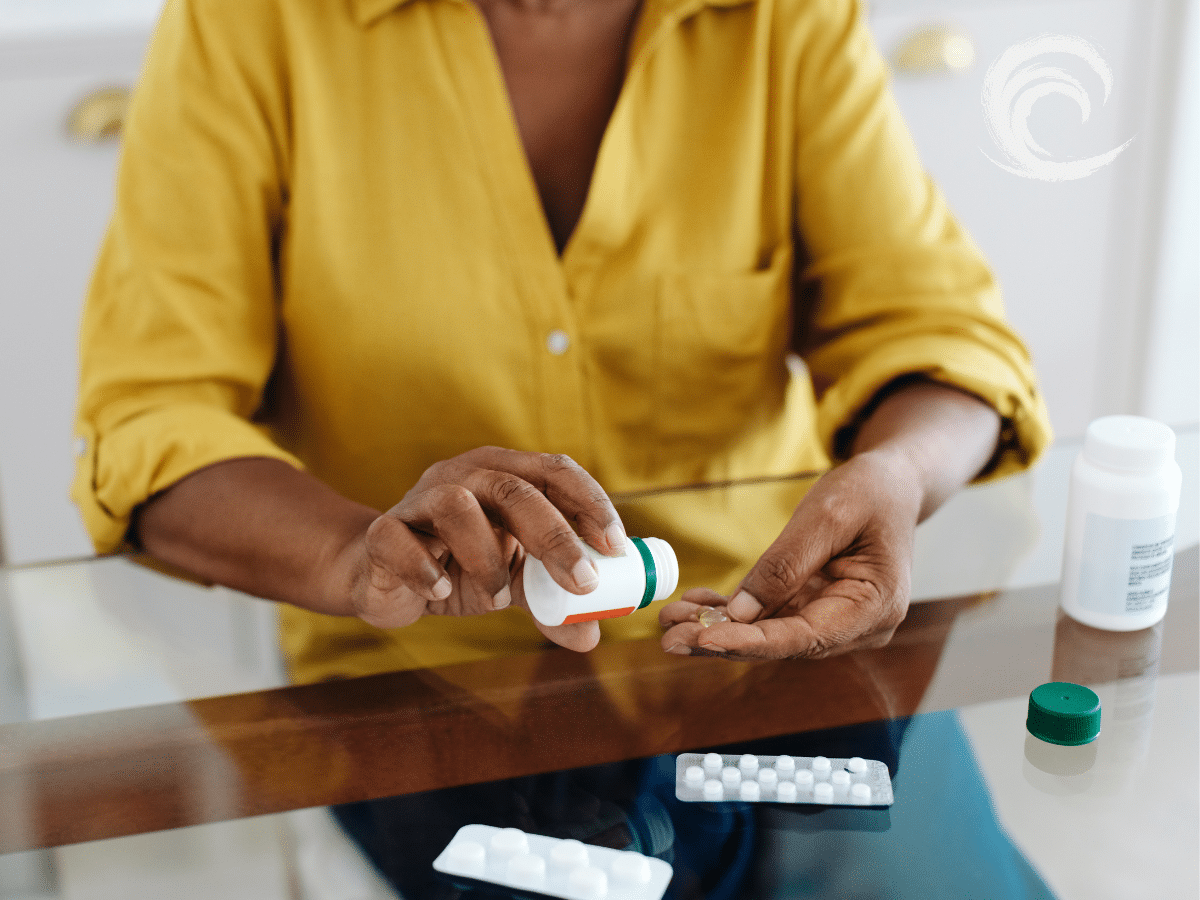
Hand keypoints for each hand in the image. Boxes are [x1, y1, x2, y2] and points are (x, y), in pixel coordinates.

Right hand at [336, 447, 626, 651]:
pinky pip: (399, 540)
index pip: (555, 471)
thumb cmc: (454, 567)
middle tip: (581, 583)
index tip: (615, 548)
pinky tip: (441, 591)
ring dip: (487, 557)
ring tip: (495, 600)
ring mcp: (419, 500)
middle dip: (554, 536)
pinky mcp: (382, 532)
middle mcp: (463, 476)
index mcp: (503, 474)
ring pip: (457, 505)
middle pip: (514, 489)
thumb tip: (591, 636)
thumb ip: (549, 603)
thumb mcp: (510, 583)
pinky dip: (425, 569)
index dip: (590, 503)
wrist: (378, 574)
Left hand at [658, 449, 922, 658]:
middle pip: (783, 644)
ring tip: (670, 620)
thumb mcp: (828, 515)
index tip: (703, 640)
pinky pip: (770, 616)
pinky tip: (695, 605)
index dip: (751, 642)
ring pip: (770, 634)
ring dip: (720, 628)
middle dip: (723, 641)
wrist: (892, 483)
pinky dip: (732, 612)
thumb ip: (786, 565)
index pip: (804, 637)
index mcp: (875, 607)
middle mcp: (858, 625)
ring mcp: (836, 620)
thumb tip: (742, 612)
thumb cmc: (870, 492)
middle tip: (669, 638)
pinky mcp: (816, 608)